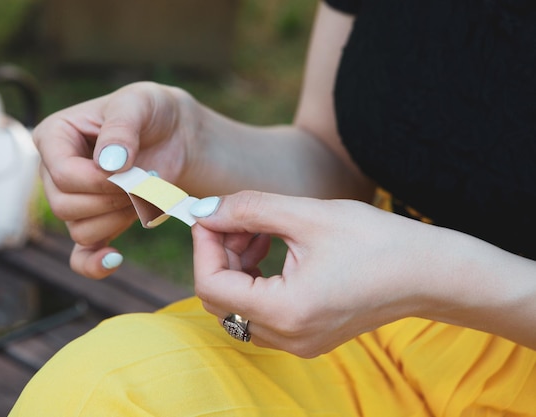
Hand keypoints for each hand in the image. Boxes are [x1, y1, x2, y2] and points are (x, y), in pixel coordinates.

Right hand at [33, 82, 197, 277]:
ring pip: (80, 229)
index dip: (98, 180)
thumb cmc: (152, 112)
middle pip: (66, 206)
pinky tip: (114, 259)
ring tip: (142, 193)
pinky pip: (82, 256)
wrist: (175, 134)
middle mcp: (54, 171)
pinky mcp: (94, 222)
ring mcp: (72, 200)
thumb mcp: (139, 104)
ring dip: (117, 217)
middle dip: (111, 199)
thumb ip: (121, 129)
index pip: (62, 174)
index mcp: (54, 136)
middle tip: (142, 181)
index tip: (130, 169)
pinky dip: (95, 263)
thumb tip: (108, 164)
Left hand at [191, 191, 446, 356]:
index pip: (212, 285)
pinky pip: (261, 310)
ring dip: (237, 264)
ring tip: (261, 229)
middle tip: (239, 218)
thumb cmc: (377, 241)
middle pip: (220, 298)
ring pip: (238, 305)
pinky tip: (274, 246)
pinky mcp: (307, 336)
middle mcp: (287, 337)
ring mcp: (297, 342)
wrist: (429, 272)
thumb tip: (206, 209)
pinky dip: (256, 277)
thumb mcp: (307, 215)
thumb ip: (249, 210)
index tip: (211, 214)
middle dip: (220, 252)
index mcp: (286, 311)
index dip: (203, 246)